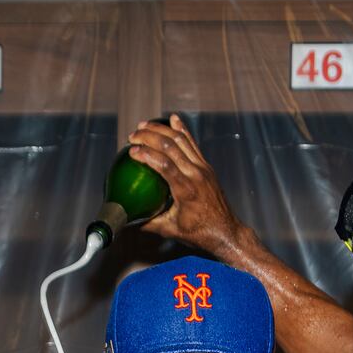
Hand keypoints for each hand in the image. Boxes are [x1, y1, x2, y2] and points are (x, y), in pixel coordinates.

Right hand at [125, 115, 247, 256]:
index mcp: (186, 190)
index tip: (131, 151)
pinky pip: (193, 143)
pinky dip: (182, 130)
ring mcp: (203, 168)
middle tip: (133, 135)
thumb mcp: (170, 230)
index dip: (146, 154)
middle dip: (150, 136)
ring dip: (162, 130)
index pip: (164, 164)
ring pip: (182, 140)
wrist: (225, 231)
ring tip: (144, 125)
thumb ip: (147, 223)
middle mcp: (196, 174)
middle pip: (171, 146)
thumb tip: (127, 219)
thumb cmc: (199, 233)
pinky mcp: (206, 166)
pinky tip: (173, 119)